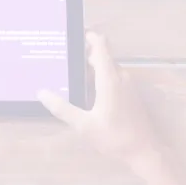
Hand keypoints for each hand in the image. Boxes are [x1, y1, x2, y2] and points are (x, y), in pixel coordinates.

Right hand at [40, 32, 167, 166]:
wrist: (144, 150)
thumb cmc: (114, 137)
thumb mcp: (83, 125)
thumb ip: (62, 108)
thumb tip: (42, 92)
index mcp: (110, 79)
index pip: (101, 47)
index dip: (90, 36)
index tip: (75, 34)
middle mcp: (121, 77)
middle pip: (103, 56)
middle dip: (85, 54)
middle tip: (64, 58)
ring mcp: (128, 85)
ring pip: (108, 68)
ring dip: (92, 67)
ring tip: (72, 73)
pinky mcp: (130, 94)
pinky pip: (114, 78)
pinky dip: (100, 77)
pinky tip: (87, 91)